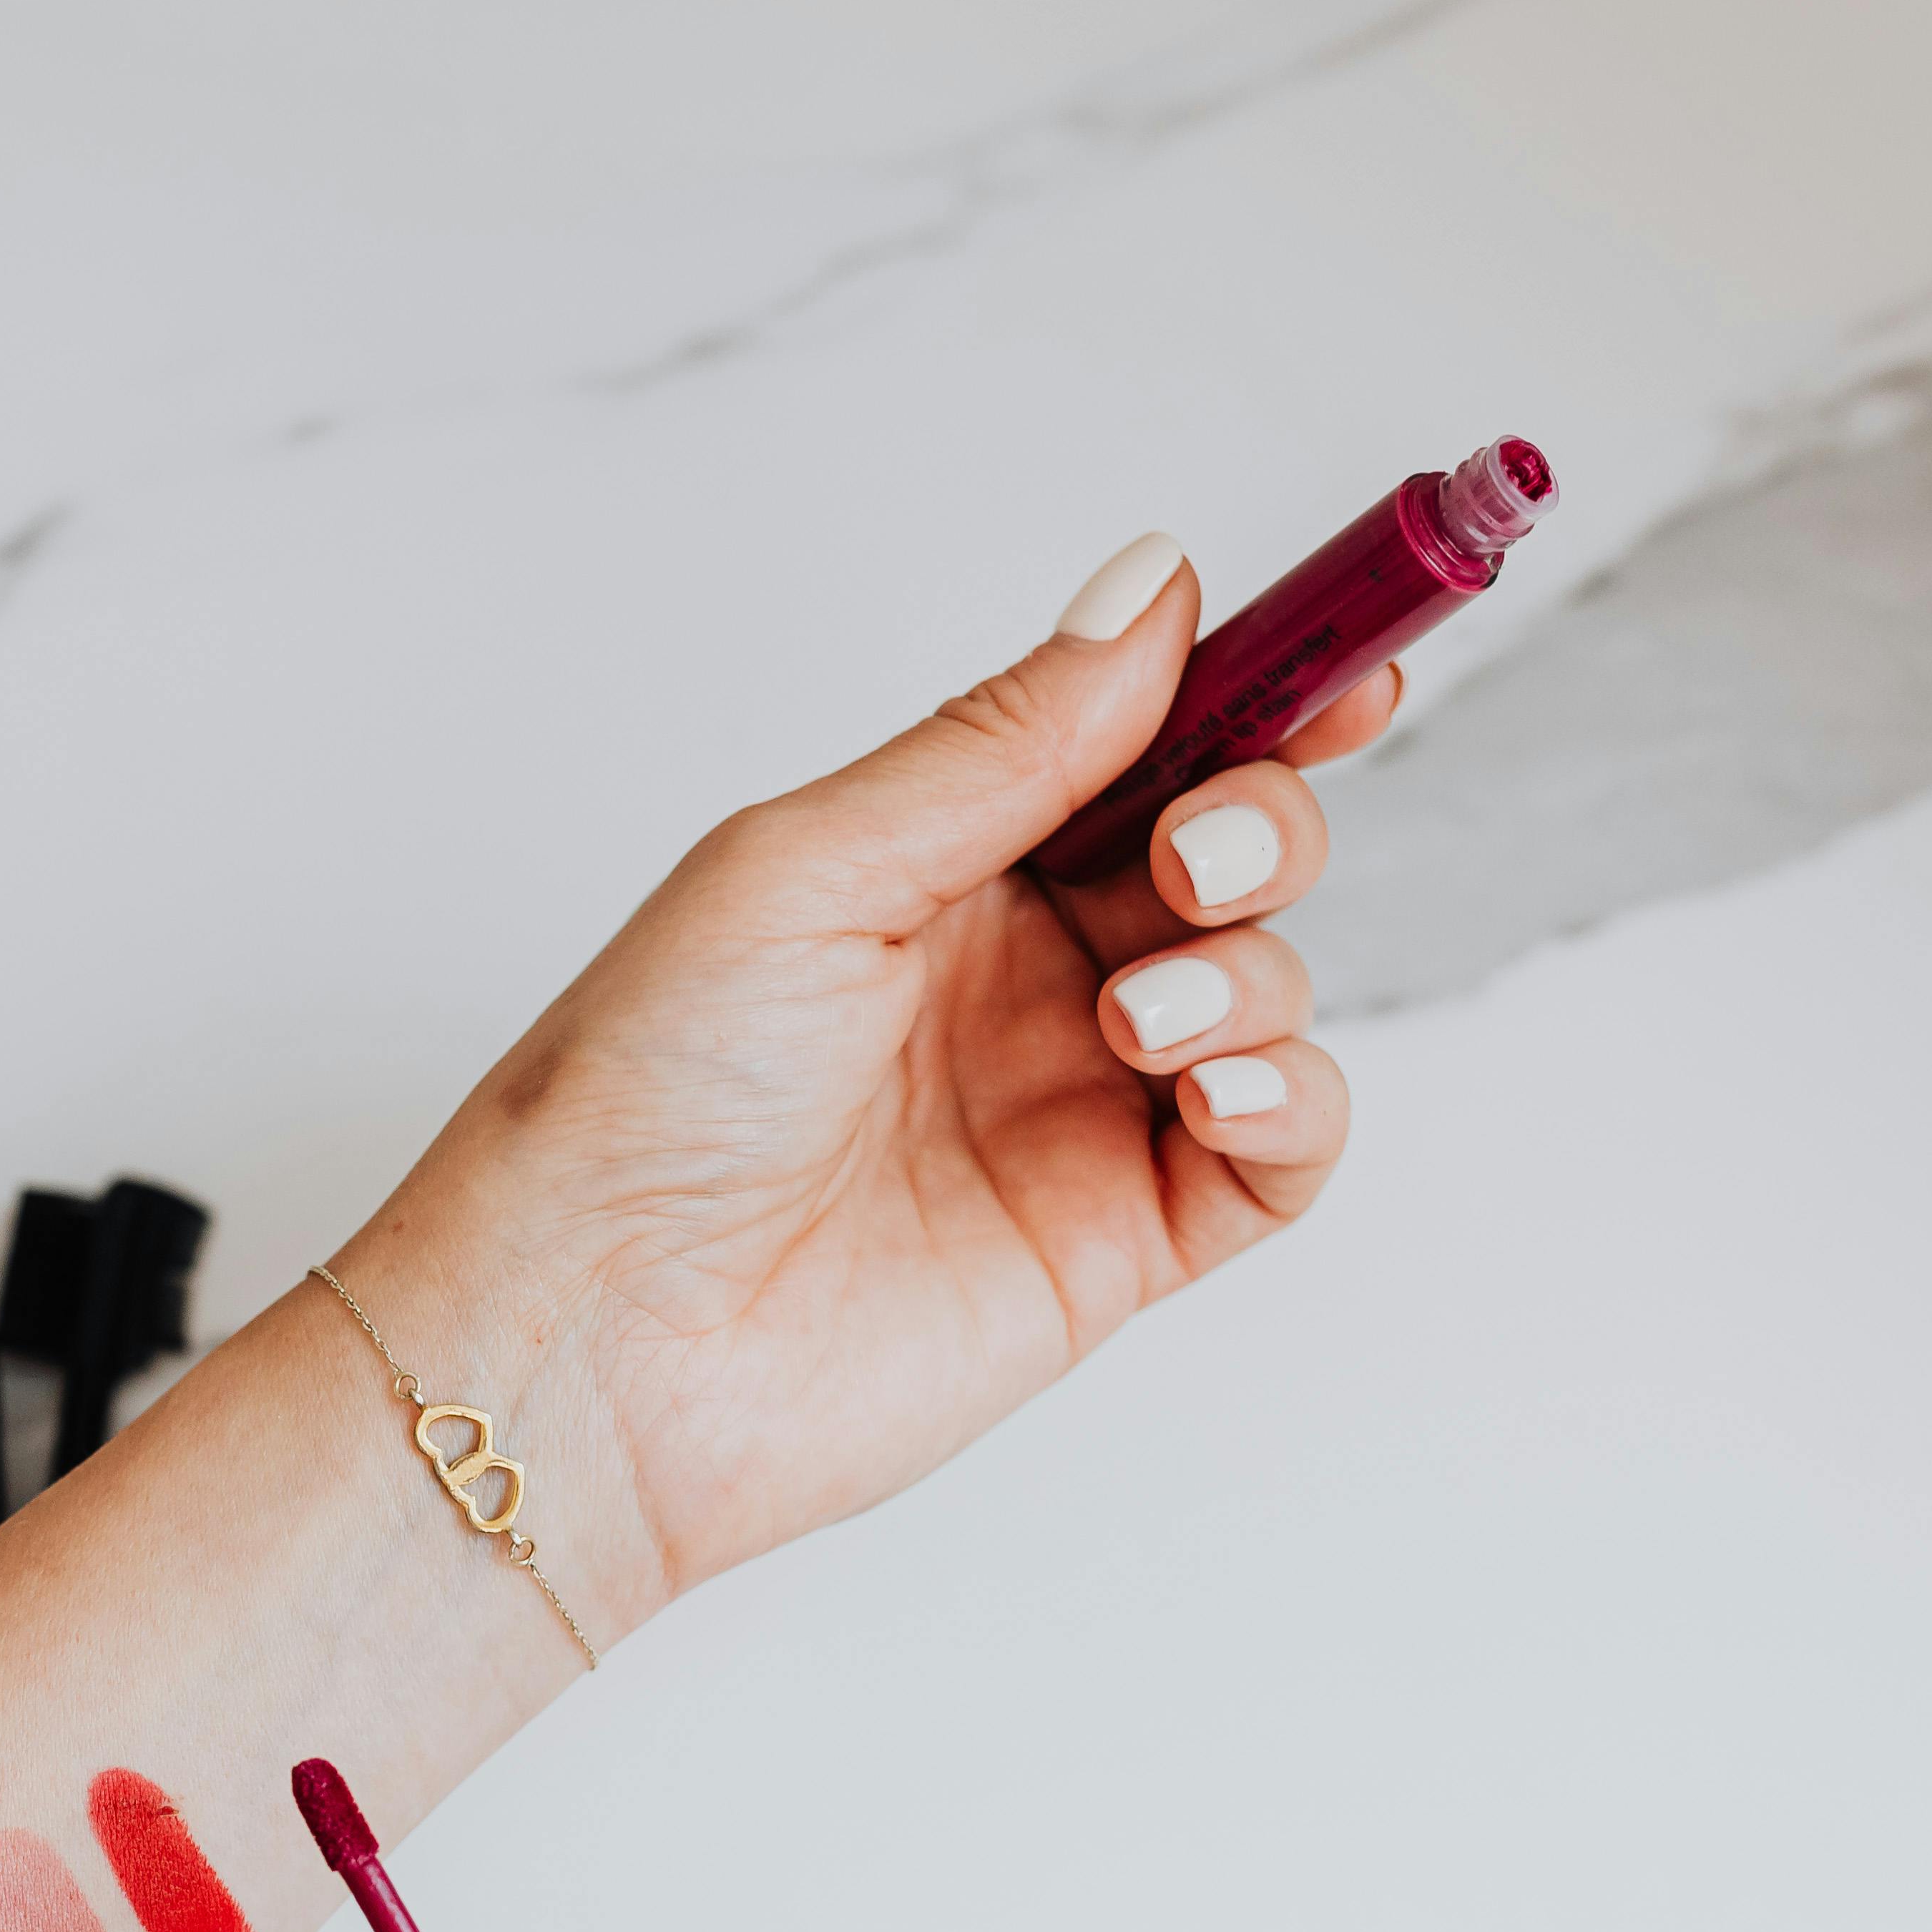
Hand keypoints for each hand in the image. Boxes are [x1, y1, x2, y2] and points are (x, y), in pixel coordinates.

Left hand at [342, 537, 1394, 1635]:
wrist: (588, 1339)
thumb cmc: (636, 1103)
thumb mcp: (808, 870)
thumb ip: (998, 747)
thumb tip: (1154, 592)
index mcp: (934, 869)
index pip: (1133, 751)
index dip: (1250, 696)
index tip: (1343, 662)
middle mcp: (1016, 980)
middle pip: (1224, 856)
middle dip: (1255, 827)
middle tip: (1193, 861)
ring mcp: (1073, 1110)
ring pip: (1266, 990)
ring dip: (1252, 973)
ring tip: (1142, 1018)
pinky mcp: (1115, 1242)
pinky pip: (1275, 1153)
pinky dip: (1294, 1099)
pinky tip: (1222, 1087)